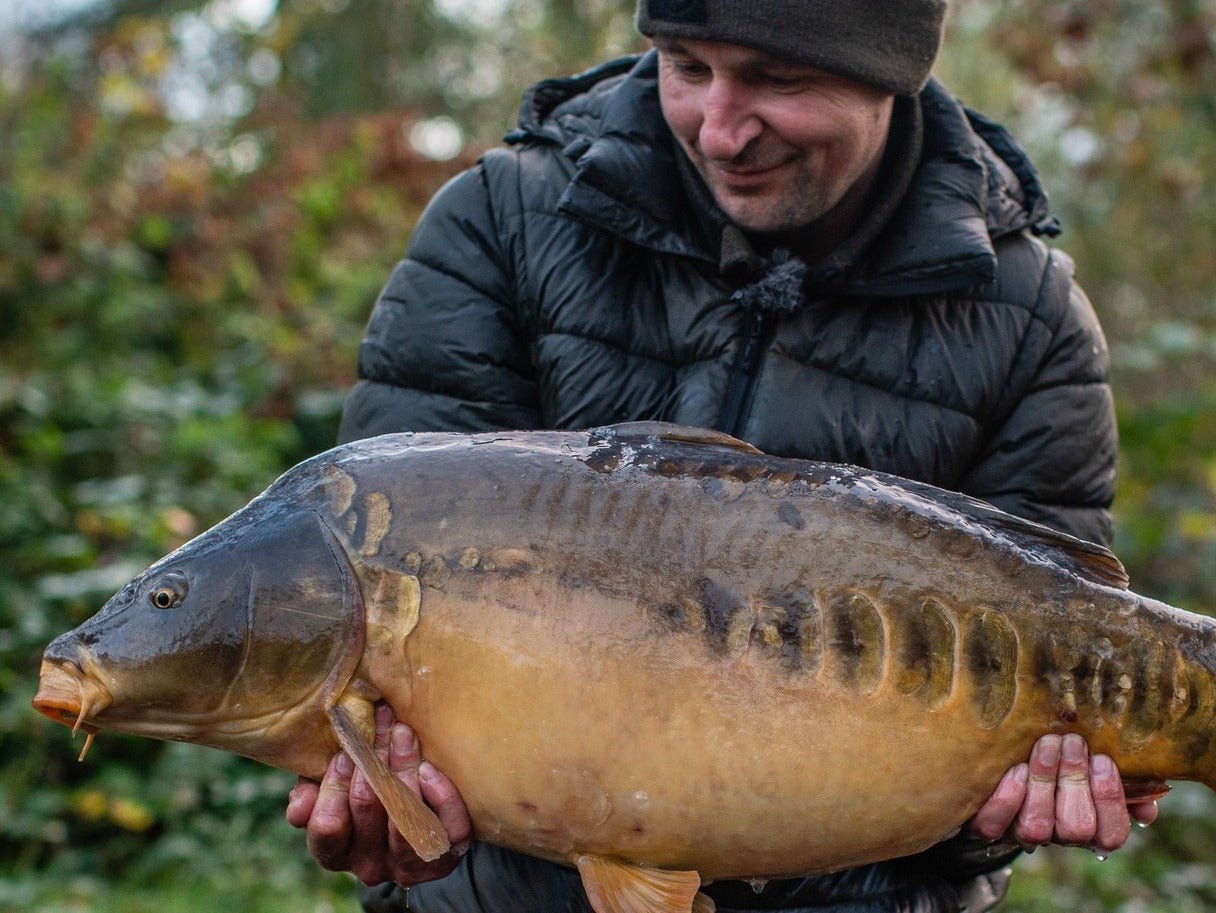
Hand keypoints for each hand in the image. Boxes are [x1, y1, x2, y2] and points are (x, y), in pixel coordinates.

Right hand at [286, 703, 472, 885]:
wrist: (417, 819)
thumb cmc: (365, 794)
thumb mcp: (331, 792)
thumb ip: (312, 791)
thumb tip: (301, 803)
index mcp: (335, 852)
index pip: (327, 825)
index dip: (335, 785)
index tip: (346, 751)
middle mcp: (367, 866)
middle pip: (368, 808)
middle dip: (374, 759)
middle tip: (383, 723)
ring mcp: (406, 866)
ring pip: (407, 819)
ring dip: (405, 770)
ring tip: (405, 736)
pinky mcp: (442, 860)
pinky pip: (447, 829)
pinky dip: (441, 795)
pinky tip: (430, 770)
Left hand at [969, 733, 1158, 852]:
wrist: (1001, 764)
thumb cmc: (1060, 760)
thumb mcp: (1094, 768)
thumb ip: (1128, 785)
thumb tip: (1148, 805)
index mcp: (1091, 825)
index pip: (1111, 834)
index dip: (1110, 799)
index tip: (1102, 759)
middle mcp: (1059, 836)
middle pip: (1076, 827)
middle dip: (1075, 780)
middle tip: (1072, 742)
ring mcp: (1022, 833)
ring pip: (1037, 825)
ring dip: (1043, 780)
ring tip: (1046, 744)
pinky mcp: (990, 825)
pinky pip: (995, 824)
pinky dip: (1007, 796)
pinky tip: (1015, 768)